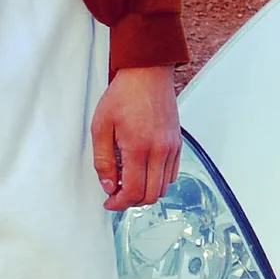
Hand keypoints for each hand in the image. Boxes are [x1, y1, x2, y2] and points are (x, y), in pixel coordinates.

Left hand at [90, 65, 180, 210]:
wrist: (148, 75)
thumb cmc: (124, 95)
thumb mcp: (101, 127)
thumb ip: (103, 160)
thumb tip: (108, 184)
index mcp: (139, 148)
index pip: (133, 191)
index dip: (119, 203)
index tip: (110, 202)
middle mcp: (160, 151)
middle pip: (151, 195)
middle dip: (132, 201)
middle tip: (117, 195)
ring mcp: (172, 148)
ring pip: (163, 187)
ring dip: (145, 192)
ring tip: (129, 182)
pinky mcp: (178, 144)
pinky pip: (172, 174)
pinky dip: (158, 181)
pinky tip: (144, 172)